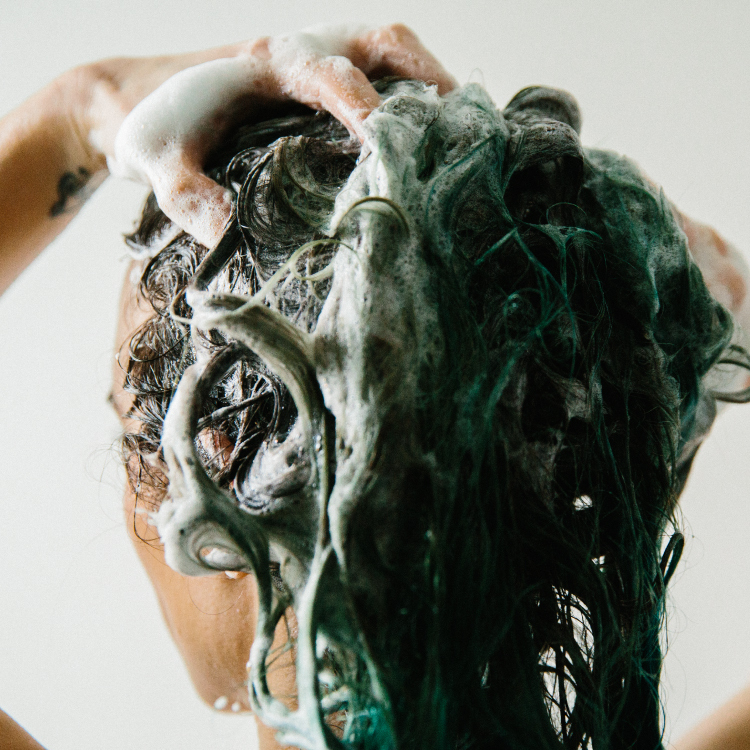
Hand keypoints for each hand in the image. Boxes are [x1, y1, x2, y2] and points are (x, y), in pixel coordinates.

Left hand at [84, 24, 456, 248]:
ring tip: (464, 132)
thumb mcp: (159, 166)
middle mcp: (300, 53)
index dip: (366, 109)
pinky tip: (430, 136)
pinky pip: (381, 72)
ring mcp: (317, 62)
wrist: (143, 100)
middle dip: (427, 80)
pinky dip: (414, 94)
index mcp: (266, 66)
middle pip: (381, 43)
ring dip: (430, 84)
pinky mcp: (322, 83)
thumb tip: (235, 235)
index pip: (328, 76)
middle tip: (462, 127)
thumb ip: (189, 197)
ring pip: (390, 52)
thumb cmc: (158, 129)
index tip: (392, 148)